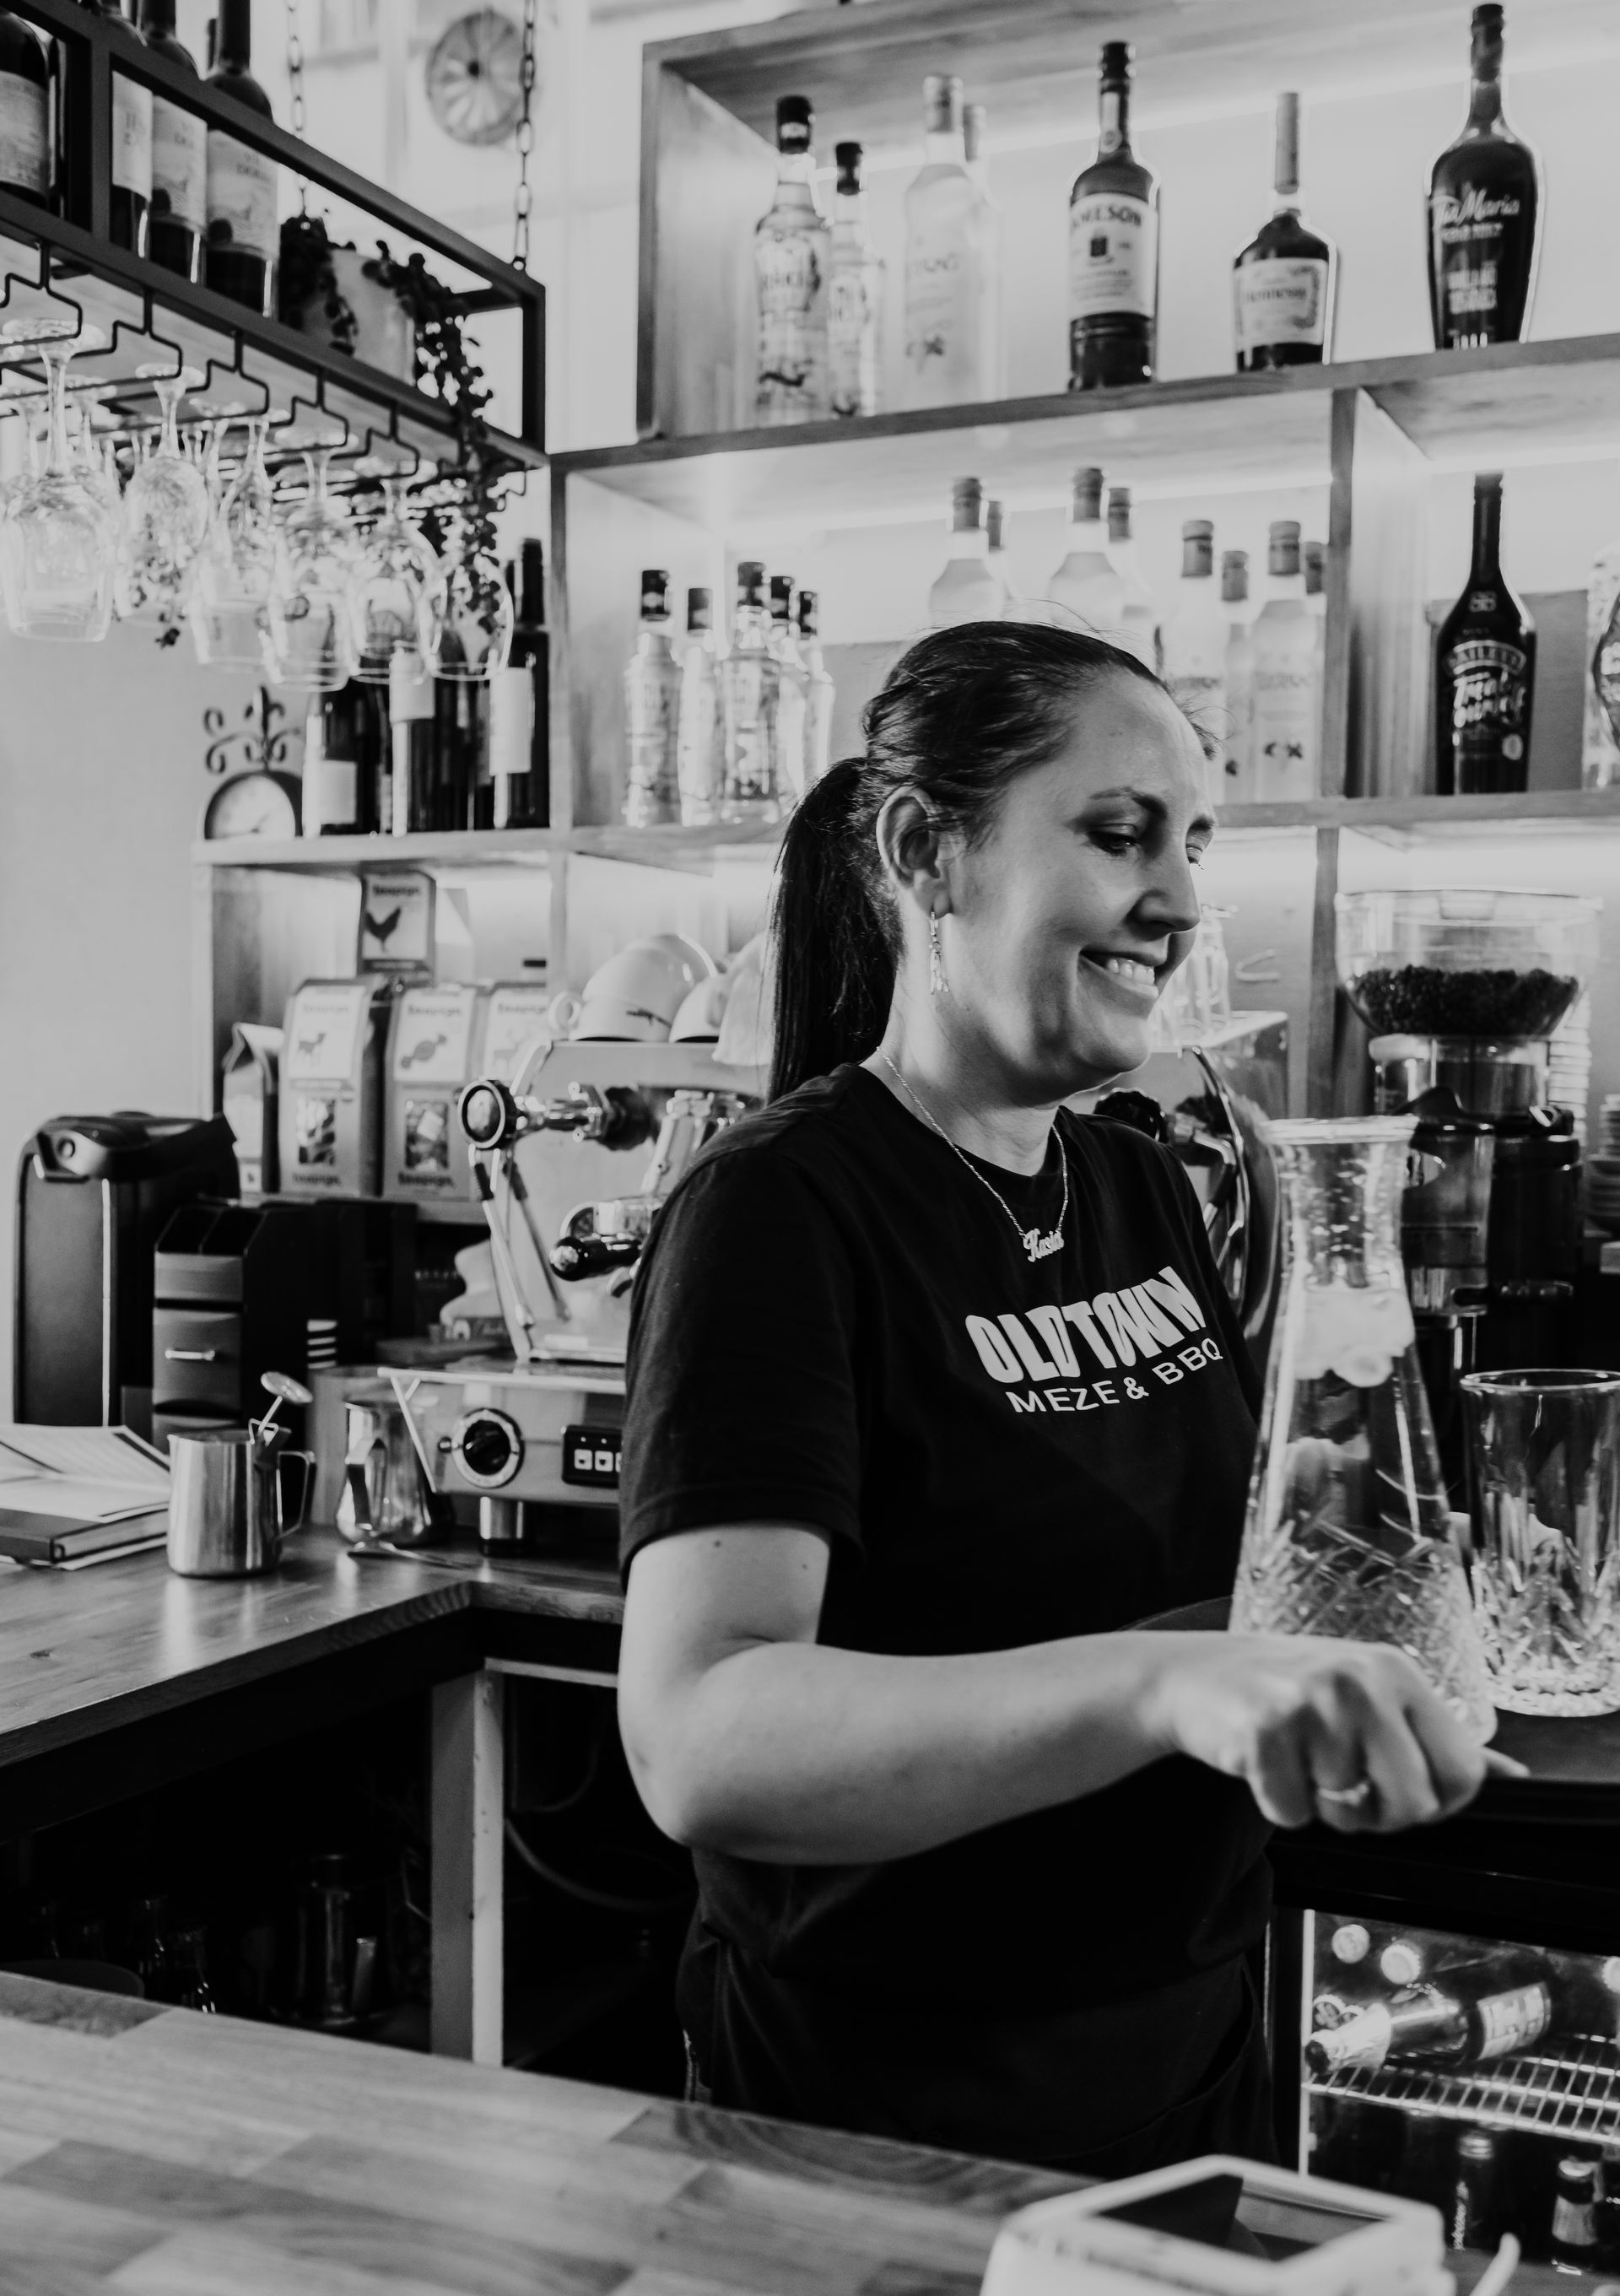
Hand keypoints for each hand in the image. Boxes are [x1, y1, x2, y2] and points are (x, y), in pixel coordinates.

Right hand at [1147, 1633, 1493, 1832]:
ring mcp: (1311, 1703)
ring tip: (1296, 1761)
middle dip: (1378, 1815)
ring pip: (1348, 1813)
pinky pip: (1292, 1814)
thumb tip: (1513, 1776)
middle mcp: (1361, 1682)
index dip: (1434, 1803)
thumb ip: (1438, 1737)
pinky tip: (1264, 1764)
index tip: (1396, 1791)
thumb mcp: (1371, 1694)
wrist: (1195, 1675)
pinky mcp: (1263, 1731)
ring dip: (1319, 1806)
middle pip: (1414, 1803)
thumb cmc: (1291, 1689)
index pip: (1462, 1771)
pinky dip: (1277, 1805)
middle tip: (1343, 1788)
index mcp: (1397, 1673)